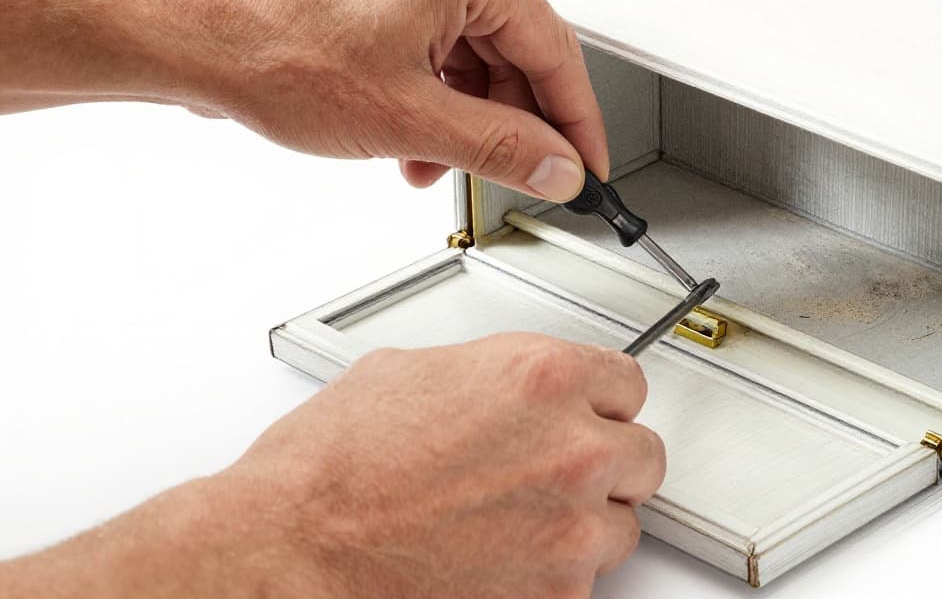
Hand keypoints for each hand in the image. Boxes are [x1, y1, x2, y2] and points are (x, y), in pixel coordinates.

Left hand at [0, 0, 607, 200]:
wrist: (183, 30)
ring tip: (429, 162)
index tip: (585, 165)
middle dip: (504, 122)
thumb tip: (556, 168)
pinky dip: (428, 84)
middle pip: (510, 46)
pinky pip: (430, 29)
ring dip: (460, 111)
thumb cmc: (270, 50)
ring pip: (468, 43)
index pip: (555, 50)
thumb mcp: (410, 120)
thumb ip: (502, 150)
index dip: (576, 122)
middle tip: (507, 178)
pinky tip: (408, 131)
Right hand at [229, 334, 664, 597]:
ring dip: (583, 523)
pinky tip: (498, 559)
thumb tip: (509, 388)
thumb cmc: (330, 469)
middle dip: (602, 462)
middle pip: (641, 455)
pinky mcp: (555, 596)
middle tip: (554, 472)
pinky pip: (583, 582)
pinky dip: (550, 575)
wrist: (291, 549)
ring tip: (517, 522)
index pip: (629, 384)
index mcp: (541, 379)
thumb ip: (491, 375)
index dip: (601, 402)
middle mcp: (571, 451)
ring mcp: (569, 529)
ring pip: (621, 525)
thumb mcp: (412, 374)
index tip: (589, 415)